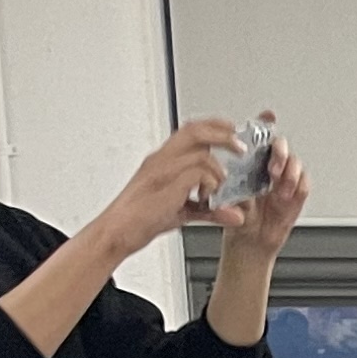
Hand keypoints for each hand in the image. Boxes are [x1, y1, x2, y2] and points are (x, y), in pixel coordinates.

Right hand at [94, 121, 244, 263]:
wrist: (117, 232)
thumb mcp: (183, 213)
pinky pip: (196, 173)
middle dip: (223, 135)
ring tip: (218, 187)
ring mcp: (161, 171)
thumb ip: (211, 211)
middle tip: (240, 147)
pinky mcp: (165, 185)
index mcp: (163, 160)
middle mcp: (161, 160)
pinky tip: (207, 197)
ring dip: (218, 170)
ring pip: (200, 153)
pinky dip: (209, 183)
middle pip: (195, 131)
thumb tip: (235, 215)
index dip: (214, 125)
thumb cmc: (141, 219)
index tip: (233, 129)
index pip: (190, 130)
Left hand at [212, 127, 310, 255]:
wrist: (247, 246)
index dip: (265, 124)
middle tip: (273, 165)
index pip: (258, 139)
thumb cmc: (233, 221)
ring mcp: (283, 183)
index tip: (268, 115)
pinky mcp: (295, 198)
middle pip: (280, 146)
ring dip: (290, 170)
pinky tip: (287, 195)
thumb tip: (227, 183)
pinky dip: (298, 186)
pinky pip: (304, 185)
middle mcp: (268, 170)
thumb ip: (228, 191)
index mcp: (249, 165)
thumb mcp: (223, 202)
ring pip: (295, 163)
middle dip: (280, 151)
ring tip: (280, 184)